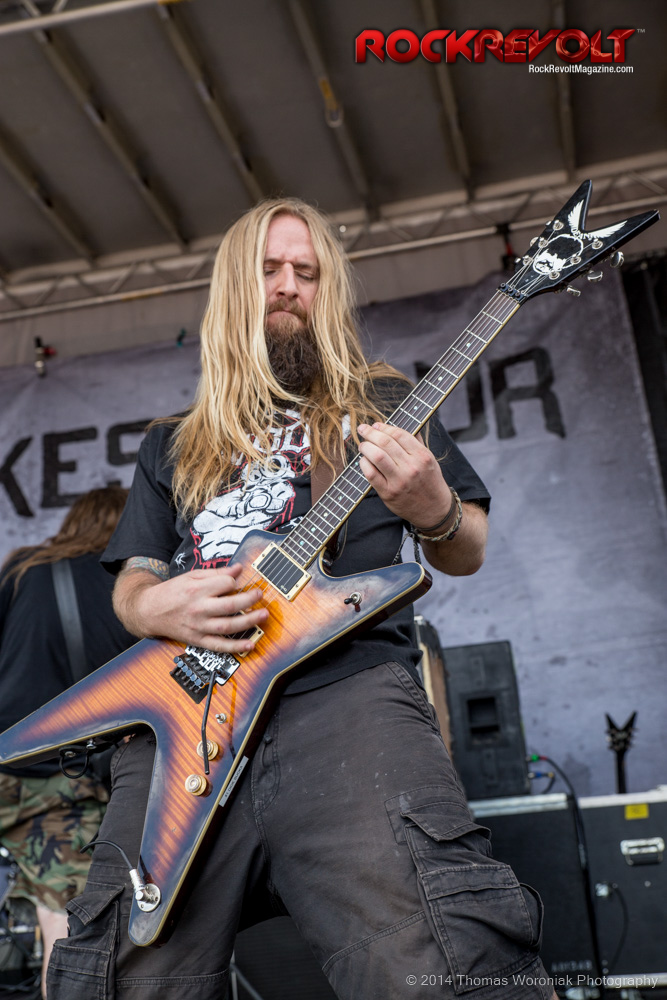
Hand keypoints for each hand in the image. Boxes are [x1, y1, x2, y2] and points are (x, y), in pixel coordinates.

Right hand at [117, 563, 268, 653]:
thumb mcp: (191, 577)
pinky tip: (250, 644)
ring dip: (249, 622)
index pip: (225, 584)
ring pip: (228, 625)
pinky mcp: (198, 640)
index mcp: (197, 590)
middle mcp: (198, 609)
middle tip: (260, 595)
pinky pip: (219, 645)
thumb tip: (238, 568)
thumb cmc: (171, 592)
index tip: (237, 582)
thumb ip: (216, 573)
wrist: (149, 611)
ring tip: (263, 615)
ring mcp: (199, 626)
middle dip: (249, 600)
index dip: (235, 581)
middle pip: (230, 605)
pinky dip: (235, 646)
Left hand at [357, 422, 451, 526]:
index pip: (399, 434)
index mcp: (423, 456)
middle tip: (363, 430)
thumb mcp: (429, 460)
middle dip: (371, 433)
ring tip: (363, 445)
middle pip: (386, 443)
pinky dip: (364, 464)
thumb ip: (416, 442)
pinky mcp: (389, 493)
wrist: (434, 510)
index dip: (384, 427)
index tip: (376, 425)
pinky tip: (363, 461)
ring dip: (366, 447)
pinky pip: (371, 474)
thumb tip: (398, 425)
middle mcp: (412, 467)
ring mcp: (400, 481)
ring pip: (377, 456)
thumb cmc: (430, 482)